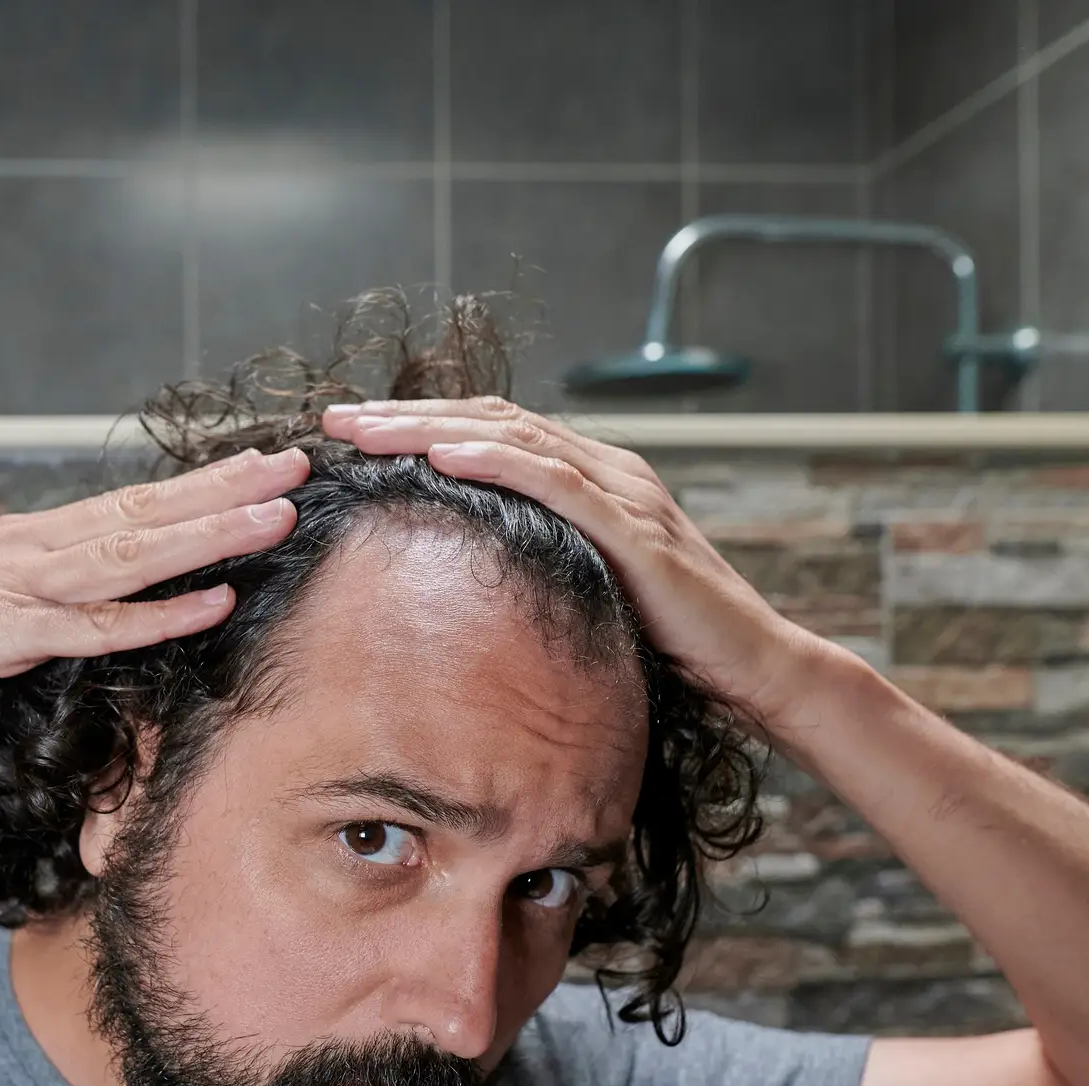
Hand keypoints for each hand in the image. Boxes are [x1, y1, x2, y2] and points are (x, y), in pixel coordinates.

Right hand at [0, 447, 309, 742]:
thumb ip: (44, 604)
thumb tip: (98, 605)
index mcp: (27, 542)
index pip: (129, 504)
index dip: (199, 485)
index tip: (260, 464)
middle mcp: (27, 548)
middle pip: (144, 512)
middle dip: (225, 488)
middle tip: (294, 462)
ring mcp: (14, 587)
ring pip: (130, 554)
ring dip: (208, 534)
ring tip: (274, 515)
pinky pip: (93, 625)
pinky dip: (157, 613)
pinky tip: (210, 601)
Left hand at [323, 398, 835, 723]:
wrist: (753, 666)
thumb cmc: (670, 640)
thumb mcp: (587, 591)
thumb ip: (539, 566)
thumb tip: (467, 581)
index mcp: (592, 478)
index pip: (492, 432)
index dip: (420, 425)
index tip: (352, 433)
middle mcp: (607, 469)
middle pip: (490, 421)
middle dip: (407, 416)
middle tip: (336, 416)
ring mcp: (623, 493)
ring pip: (512, 439)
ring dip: (432, 430)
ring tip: (367, 430)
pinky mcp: (635, 529)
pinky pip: (555, 483)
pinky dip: (497, 462)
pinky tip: (444, 455)